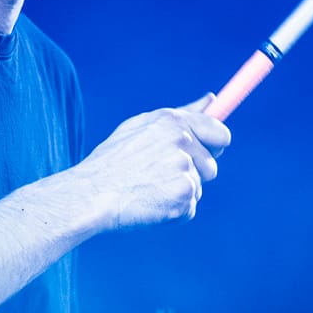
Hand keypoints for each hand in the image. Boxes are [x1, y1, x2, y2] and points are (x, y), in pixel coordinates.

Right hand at [71, 95, 230, 229]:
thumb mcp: (143, 127)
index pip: (220, 134)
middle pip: (212, 165)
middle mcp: (182, 141)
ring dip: (180, 193)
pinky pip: (189, 209)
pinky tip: (149, 205)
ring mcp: (184, 169)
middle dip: (193, 174)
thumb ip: (182, 113)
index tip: (205, 154)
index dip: (213, 146)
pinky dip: (173, 212)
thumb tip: (212, 99)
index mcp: (172, 121)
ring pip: (198, 188)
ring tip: (149, 189)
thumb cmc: (113, 161)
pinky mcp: (184, 196)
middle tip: (159, 176)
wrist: (91, 194)